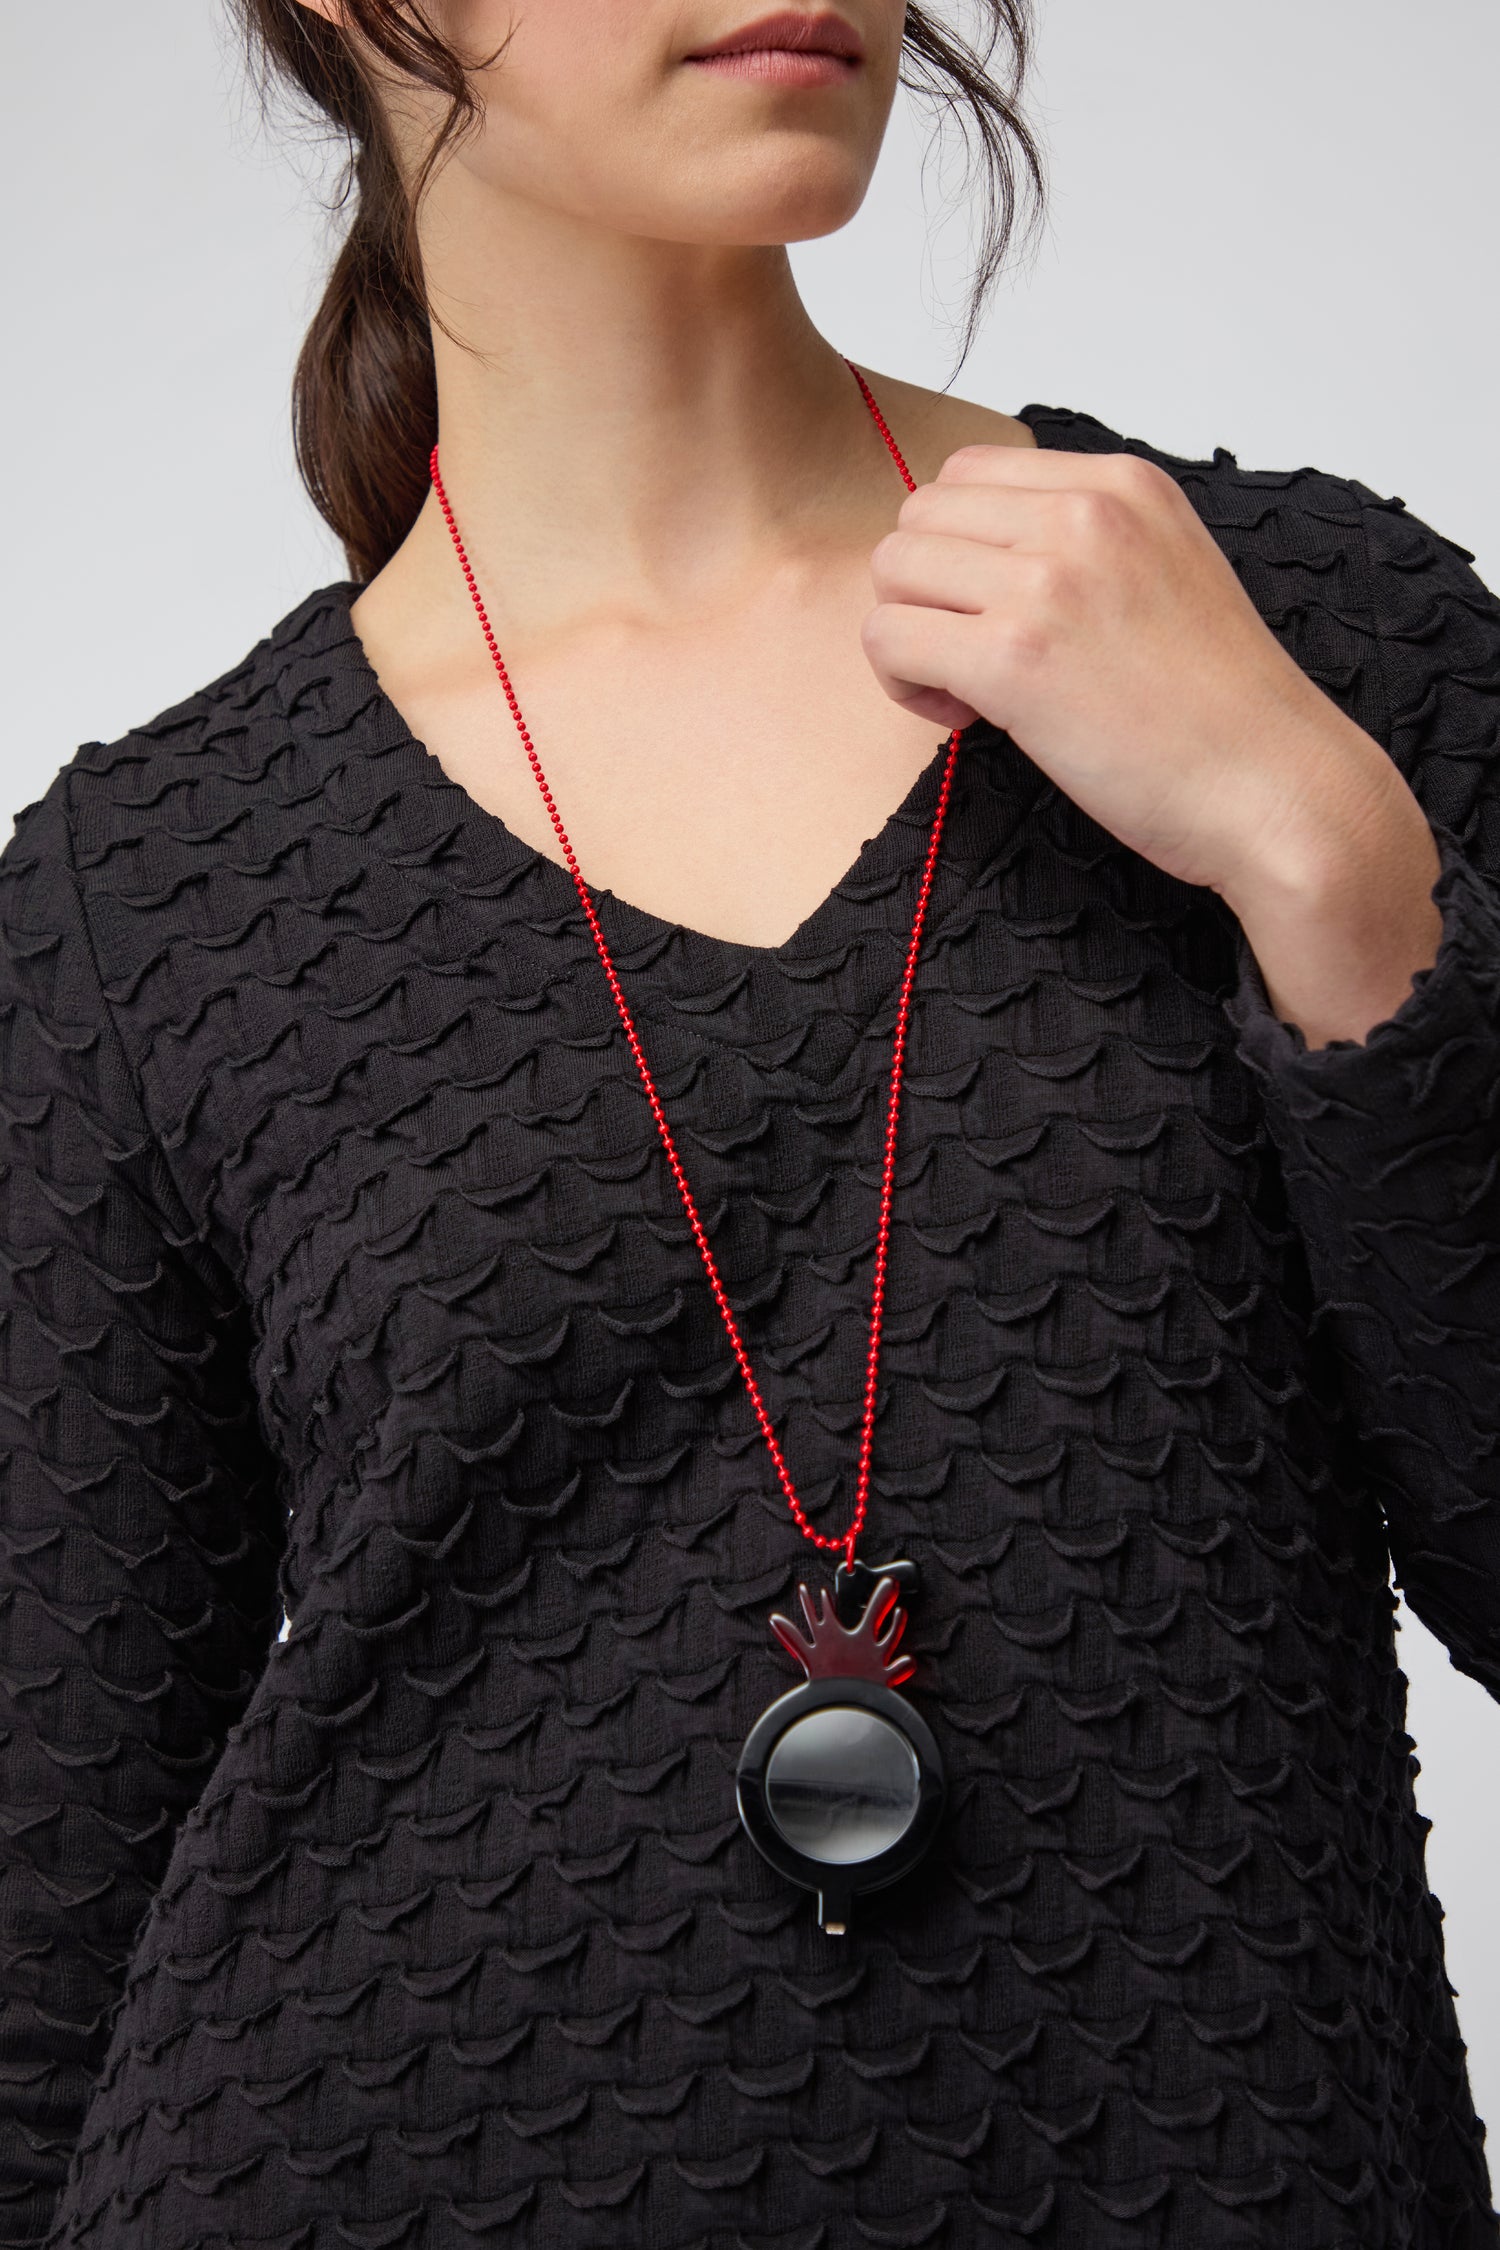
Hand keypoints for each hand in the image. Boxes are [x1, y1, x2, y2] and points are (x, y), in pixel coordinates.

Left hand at [861, 444, 1395, 901]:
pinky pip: (888, 639)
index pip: (969, 474)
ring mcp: (1047, 581)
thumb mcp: (1170, 575)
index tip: (997, 613)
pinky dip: (904, 684)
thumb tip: (986, 565)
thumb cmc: (1225, 713)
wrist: (1277, 787)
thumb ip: (1089, 548)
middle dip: (925, 590)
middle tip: (973, 657)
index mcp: (1123, 486)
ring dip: (908, 635)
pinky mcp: (1014, 657)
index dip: (961, 549)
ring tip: (968, 690)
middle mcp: (1084, 514)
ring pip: (892, 570)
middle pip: (921, 515)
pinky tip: (966, 718)